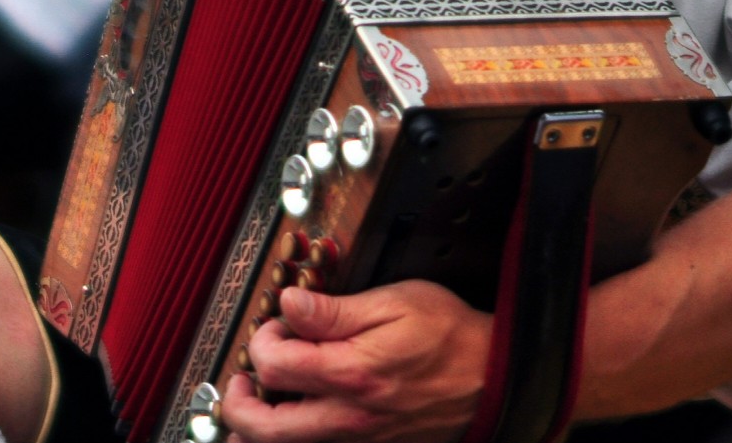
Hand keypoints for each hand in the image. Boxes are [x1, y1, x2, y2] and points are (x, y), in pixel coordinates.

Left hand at [222, 282, 491, 442]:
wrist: (495, 377)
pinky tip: (293, 416)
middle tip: (238, 381)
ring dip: (259, 430)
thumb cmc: (450, 336)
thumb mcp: (394, 303)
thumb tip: (288, 305)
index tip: (275, 325)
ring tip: (255, 403)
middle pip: (266, 430)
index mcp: (352, 375)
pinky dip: (294, 437)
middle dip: (237, 405)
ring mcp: (359, 440)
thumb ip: (334, 309)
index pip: (274, 366)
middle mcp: (350, 418)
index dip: (262, 340)